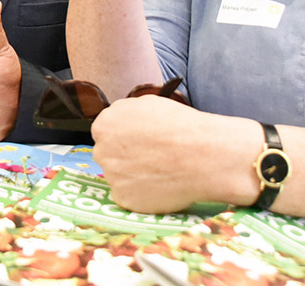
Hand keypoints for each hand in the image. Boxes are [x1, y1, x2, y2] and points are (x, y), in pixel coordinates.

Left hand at [91, 97, 259, 212]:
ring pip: (119, 177)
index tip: (139, 143)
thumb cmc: (181, 127)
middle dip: (125, 157)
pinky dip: (143, 194)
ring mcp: (111, 176)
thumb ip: (127, 115)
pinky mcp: (123, 198)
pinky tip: (161, 185)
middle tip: (151, 159)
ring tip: (161, 172)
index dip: (125, 138)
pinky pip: (129, 197)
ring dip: (134, 176)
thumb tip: (124, 124)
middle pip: (109, 155)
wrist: (202, 155)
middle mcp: (102, 150)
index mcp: (105, 124)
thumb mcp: (148, 105)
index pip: (106, 132)